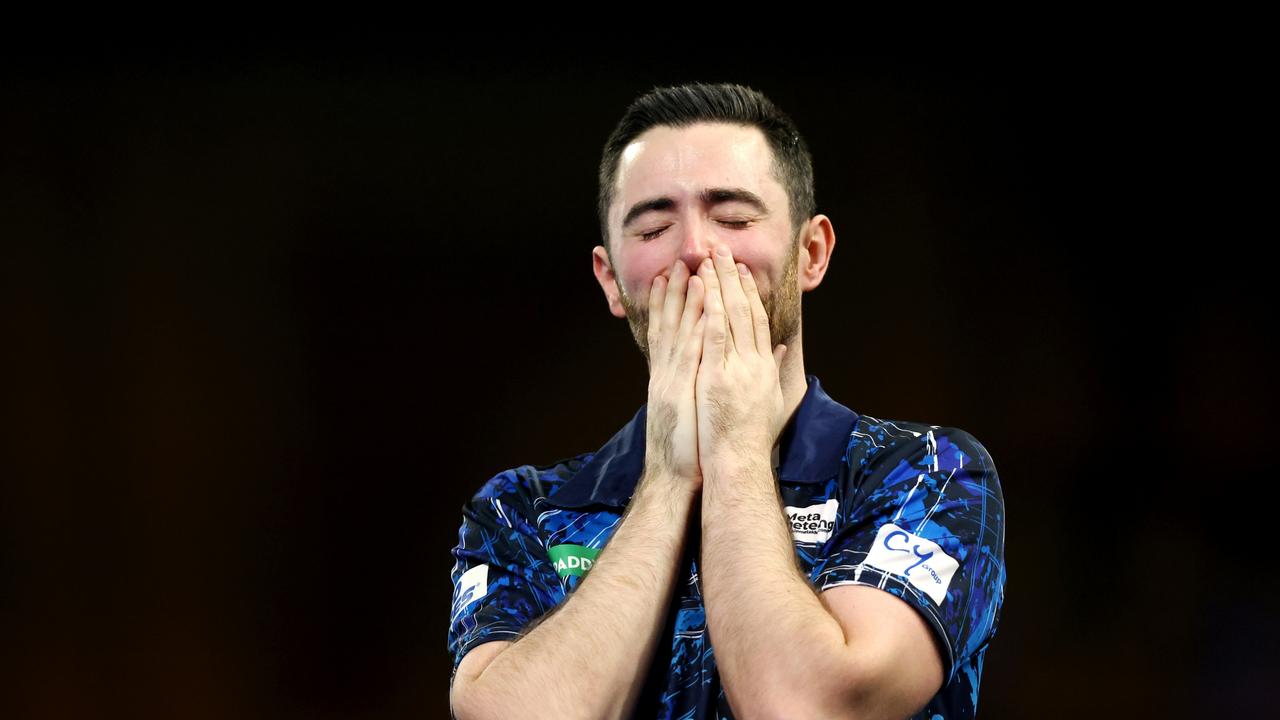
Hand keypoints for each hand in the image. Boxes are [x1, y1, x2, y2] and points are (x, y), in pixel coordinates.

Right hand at [644, 259, 706, 486]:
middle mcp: (666, 374)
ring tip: (690, 273)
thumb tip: (709, 371)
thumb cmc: (687, 448)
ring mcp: (671, 381)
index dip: (672, 305)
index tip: (677, 279)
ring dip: (685, 303)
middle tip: (679, 263)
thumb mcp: (690, 410)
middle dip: (674, 293)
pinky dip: (697, 330)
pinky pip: (691, 355)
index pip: (670, 333)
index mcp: (670, 377)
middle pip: (669, 326)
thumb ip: (698, 386)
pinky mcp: (680, 392)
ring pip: (679, 333)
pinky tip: (704, 310)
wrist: (673, 475)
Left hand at [694, 247, 787, 469]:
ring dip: (719, 285)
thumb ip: (774, 371)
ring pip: (728, 316)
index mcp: (764, 367)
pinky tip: (701, 288)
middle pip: (744, 310)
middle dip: (733, 278)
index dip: (749, 293)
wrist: (738, 462)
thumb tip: (780, 349)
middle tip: (723, 250)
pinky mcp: (717, 375)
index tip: (741, 271)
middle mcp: (753, 362)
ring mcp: (736, 367)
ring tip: (709, 258)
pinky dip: (708, 309)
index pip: (757, 321)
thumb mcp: (770, 401)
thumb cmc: (751, 438)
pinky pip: (713, 335)